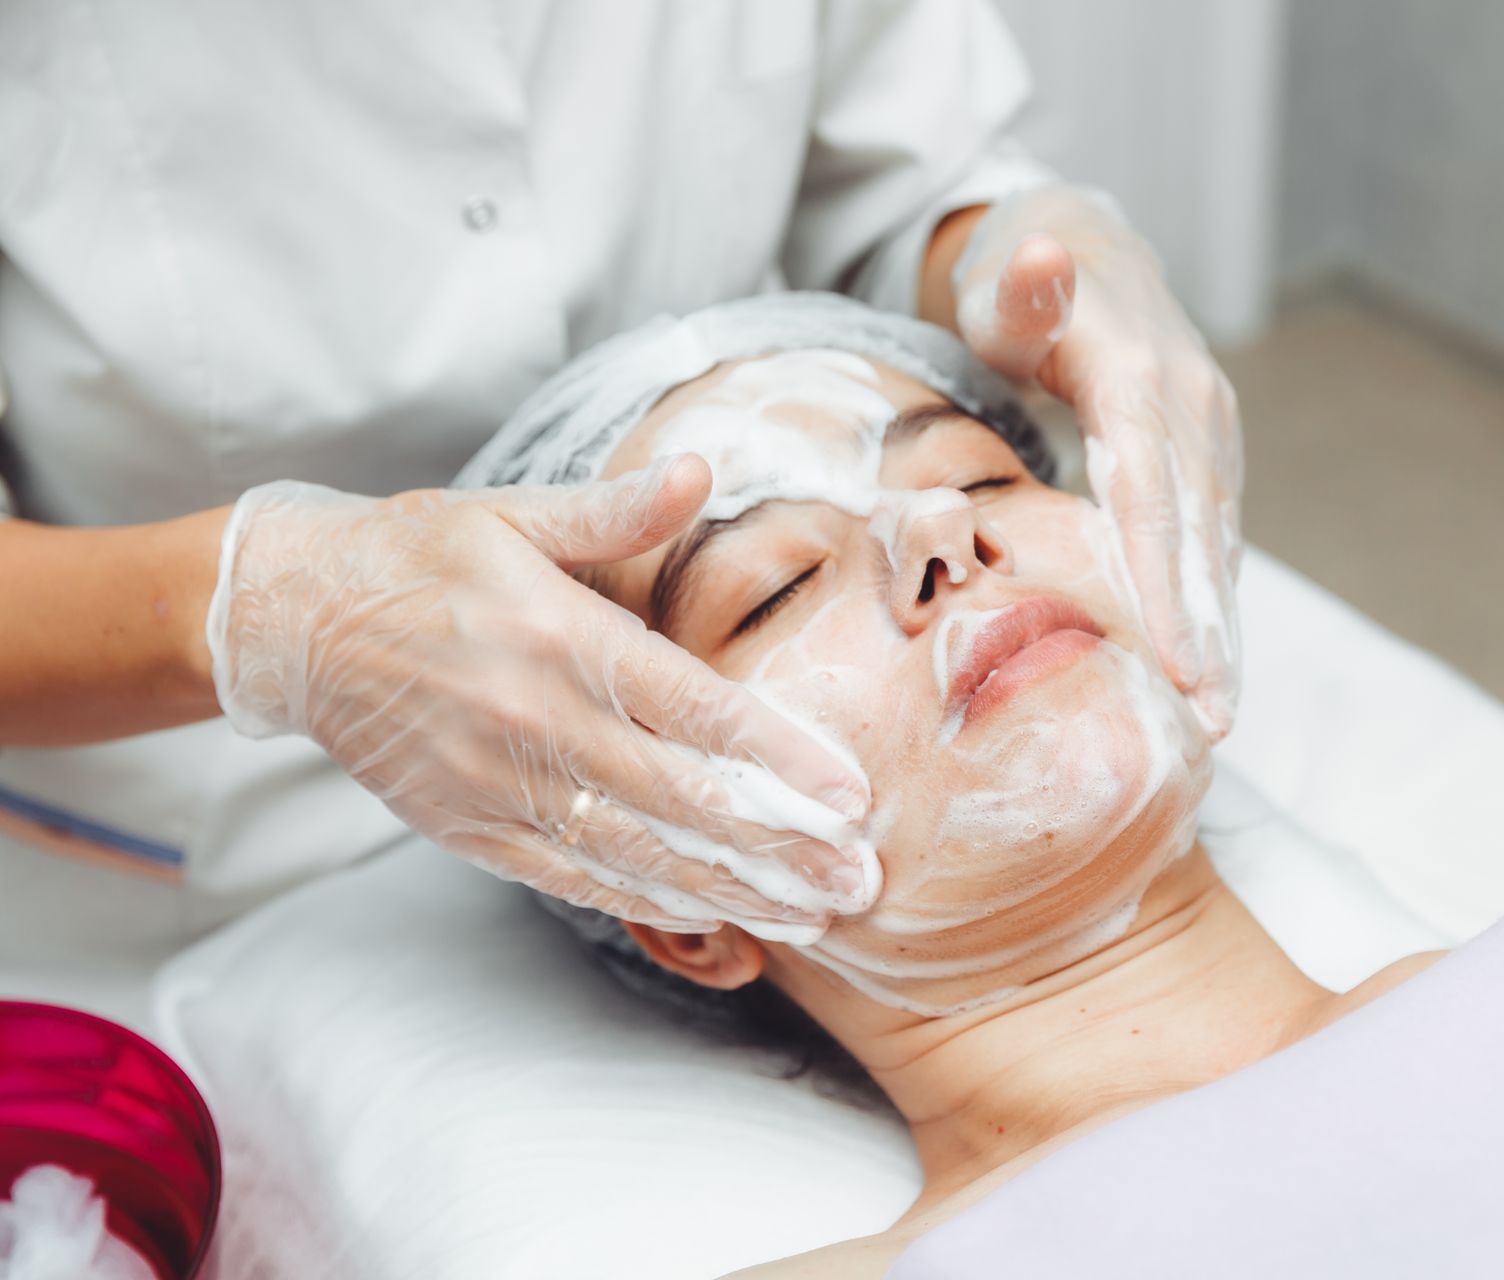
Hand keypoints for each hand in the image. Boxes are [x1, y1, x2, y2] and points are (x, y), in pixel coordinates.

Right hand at [204, 455, 876, 939]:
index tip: (850, 795)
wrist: (290, 619)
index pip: (696, 709)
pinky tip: (708, 915)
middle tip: (857, 880)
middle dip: (778, 845)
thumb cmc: (417, 555)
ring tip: (808, 916)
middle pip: (682, 797)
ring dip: (729, 888)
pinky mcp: (465, 824)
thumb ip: (614, 509)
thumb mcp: (512, 512)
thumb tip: (700, 469)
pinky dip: (642, 897)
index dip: (779, 759)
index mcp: (561, 636)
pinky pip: (568, 874)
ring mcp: (498, 782)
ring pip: (634, 851)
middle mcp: (536, 718)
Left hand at [952, 185, 1241, 737]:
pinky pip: (1212, 538)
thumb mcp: (1002, 282)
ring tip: (1217, 716)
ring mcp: (1209, 434)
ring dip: (1222, 631)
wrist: (1084, 249)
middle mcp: (1194, 409)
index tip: (1179, 665)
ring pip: (1218, 545)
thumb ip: (1019, 289)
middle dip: (1210, 632)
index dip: (1165, 582)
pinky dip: (1211, 602)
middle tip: (1212, 720)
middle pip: (1200, 535)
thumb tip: (1040, 260)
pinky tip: (1207, 666)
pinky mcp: (1208, 456)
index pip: (1153, 496)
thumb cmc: (1020, 281)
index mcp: (1142, 378)